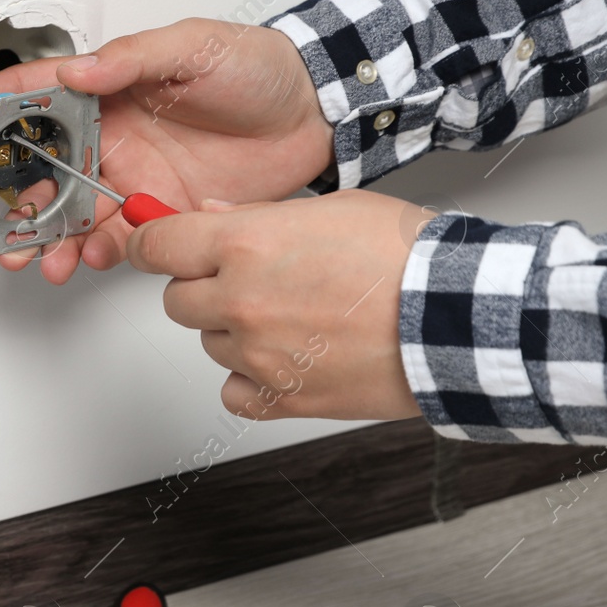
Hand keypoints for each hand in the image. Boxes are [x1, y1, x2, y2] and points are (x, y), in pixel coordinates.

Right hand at [0, 19, 334, 283]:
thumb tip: (78, 70)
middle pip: (43, 170)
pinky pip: (119, 241)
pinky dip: (100, 254)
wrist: (316, 114)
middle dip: (13, 198)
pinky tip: (94, 256)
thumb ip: (130, 58)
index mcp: (108, 92)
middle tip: (1, 223)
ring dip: (49, 238)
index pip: (35, 99)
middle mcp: (112, 138)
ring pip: (73, 215)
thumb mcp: (192, 46)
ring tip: (39, 256)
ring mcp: (133, 180)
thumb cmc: (258, 69)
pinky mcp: (161, 214)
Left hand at [127, 190, 420, 421]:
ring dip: (234, 332)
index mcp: (245, 246)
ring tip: (291, 317)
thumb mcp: (330, 209)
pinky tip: (285, 359)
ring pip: (209, 343)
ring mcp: (257, 355)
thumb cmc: (408, 258)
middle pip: (177, 300)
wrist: (454, 318)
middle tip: (245, 281)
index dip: (151, 244)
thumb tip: (212, 214)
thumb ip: (256, 215)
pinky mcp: (280, 397)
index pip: (157, 246)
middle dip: (201, 288)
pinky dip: (250, 380)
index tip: (153, 246)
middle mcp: (241, 301)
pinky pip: (233, 391)